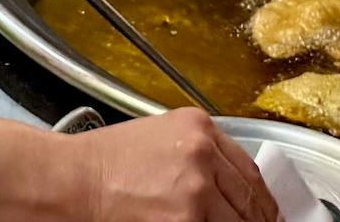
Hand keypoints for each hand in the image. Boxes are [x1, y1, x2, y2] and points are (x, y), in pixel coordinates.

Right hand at [64, 110, 277, 221]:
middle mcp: (203, 153)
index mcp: (198, 127)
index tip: (267, 214)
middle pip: (252, 200)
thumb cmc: (104, 162)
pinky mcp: (187, 220)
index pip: (250, 170)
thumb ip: (198, 154)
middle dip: (257, 221)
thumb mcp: (158, 138)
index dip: (263, 199)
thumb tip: (231, 188)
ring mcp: (197, 189)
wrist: (72, 180)